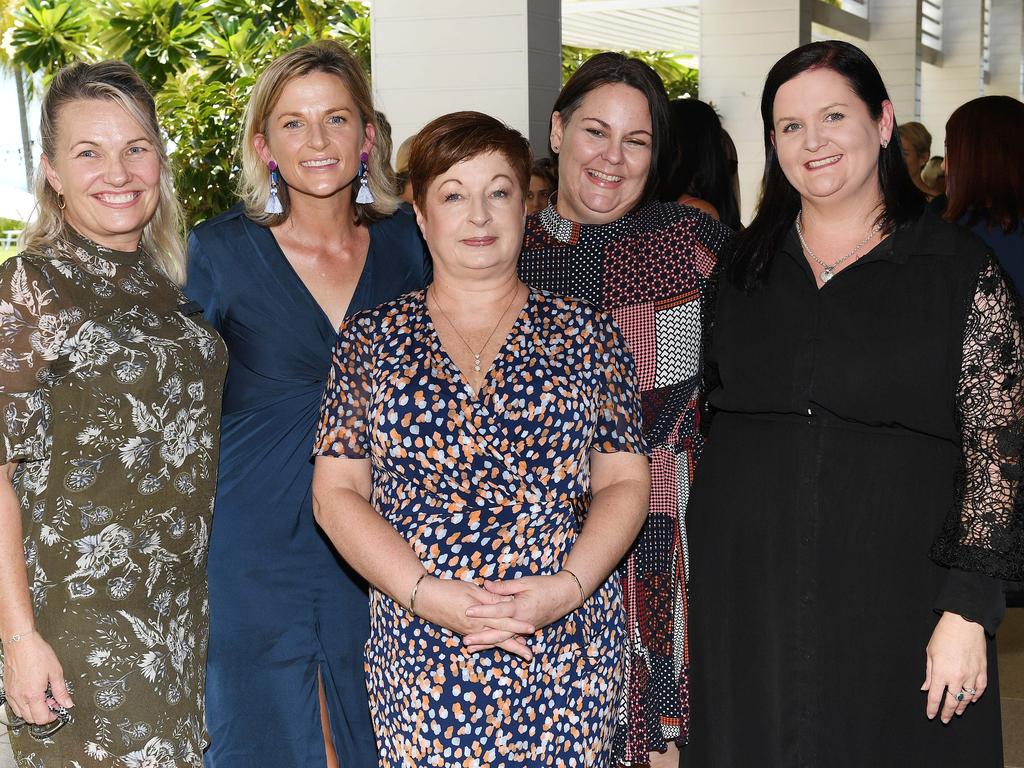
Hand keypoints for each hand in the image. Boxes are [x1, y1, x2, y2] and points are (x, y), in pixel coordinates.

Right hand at [2, 632, 72, 724]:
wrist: (21, 643)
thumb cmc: (37, 653)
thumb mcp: (56, 671)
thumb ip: (61, 690)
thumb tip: (67, 703)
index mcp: (33, 694)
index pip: (41, 718)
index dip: (52, 717)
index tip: (58, 709)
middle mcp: (20, 697)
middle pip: (30, 719)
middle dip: (43, 714)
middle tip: (52, 702)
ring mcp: (12, 694)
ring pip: (21, 714)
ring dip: (33, 711)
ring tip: (43, 697)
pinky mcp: (7, 689)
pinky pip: (14, 705)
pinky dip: (24, 705)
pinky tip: (32, 693)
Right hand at [412, 577, 535, 659]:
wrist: (426, 599)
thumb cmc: (449, 590)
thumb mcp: (472, 590)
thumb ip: (490, 598)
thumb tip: (507, 602)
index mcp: (479, 616)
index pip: (503, 621)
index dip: (518, 625)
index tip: (531, 629)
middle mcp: (475, 627)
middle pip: (500, 637)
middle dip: (516, 646)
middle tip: (529, 655)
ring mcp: (469, 631)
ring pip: (491, 641)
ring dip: (506, 647)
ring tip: (520, 652)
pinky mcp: (464, 631)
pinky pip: (481, 640)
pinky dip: (491, 644)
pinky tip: (496, 646)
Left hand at [465, 573, 581, 650]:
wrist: (565, 596)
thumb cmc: (545, 586)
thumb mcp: (525, 582)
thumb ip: (504, 586)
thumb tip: (486, 585)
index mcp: (520, 607)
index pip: (498, 611)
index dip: (482, 611)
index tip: (467, 611)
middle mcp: (522, 621)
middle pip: (498, 632)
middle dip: (481, 638)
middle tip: (465, 641)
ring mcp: (524, 629)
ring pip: (503, 639)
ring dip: (486, 644)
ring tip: (470, 649)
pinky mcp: (526, 631)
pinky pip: (510, 639)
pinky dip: (498, 643)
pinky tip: (487, 647)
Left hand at [923, 611, 986, 722]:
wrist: (964, 623)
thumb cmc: (944, 636)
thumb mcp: (930, 653)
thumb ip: (929, 674)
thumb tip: (926, 688)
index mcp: (941, 673)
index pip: (935, 697)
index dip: (932, 708)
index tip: (931, 715)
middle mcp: (957, 677)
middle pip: (952, 701)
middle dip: (947, 712)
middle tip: (944, 719)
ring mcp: (971, 675)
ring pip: (967, 698)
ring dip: (962, 706)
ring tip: (957, 711)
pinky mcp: (982, 671)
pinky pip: (980, 688)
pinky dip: (976, 696)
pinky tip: (972, 699)